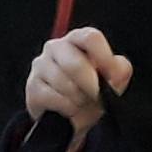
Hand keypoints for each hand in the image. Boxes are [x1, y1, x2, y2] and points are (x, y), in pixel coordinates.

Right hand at [23, 28, 132, 142]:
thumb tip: (116, 73)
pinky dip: (67, 107)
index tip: (112, 76)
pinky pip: (53, 98)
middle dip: (90, 85)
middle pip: (74, 64)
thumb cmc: (93, 89)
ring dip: (79, 99)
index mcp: (78, 39)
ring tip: (84, 102)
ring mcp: (40, 65)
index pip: (90, 37)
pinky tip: (71, 108)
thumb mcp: (113, 78)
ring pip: (64, 84)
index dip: (103, 56)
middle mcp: (56, 47)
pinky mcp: (32, 85)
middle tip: (97, 96)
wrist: (72, 114)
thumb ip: (119, 70)